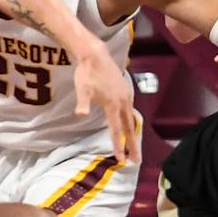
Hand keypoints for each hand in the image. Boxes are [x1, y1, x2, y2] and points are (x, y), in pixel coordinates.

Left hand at [73, 45, 140, 164]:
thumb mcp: (82, 89)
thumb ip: (83, 103)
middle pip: (129, 128)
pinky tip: (129, 124)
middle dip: (133, 146)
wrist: (96, 55)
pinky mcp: (126, 91)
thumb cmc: (87, 73)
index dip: (119, 146)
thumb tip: (80, 114)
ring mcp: (126, 96)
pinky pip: (131, 110)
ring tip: (134, 146)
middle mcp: (123, 102)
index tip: (122, 159)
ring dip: (133, 134)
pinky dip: (131, 121)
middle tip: (137, 160)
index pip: (117, 130)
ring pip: (131, 119)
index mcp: (113, 105)